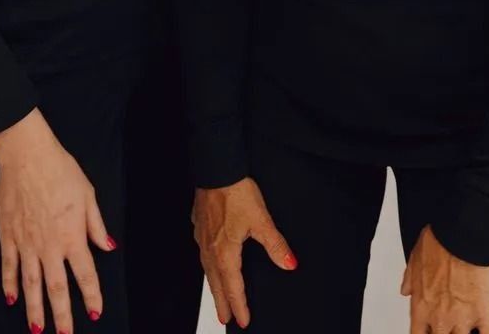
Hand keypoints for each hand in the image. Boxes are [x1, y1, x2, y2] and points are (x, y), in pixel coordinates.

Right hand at [0, 107, 114, 333]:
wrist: (27, 156)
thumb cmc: (60, 171)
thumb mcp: (89, 195)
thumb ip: (96, 225)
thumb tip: (108, 246)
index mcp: (72, 236)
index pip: (85, 275)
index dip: (91, 296)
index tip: (95, 313)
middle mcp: (49, 246)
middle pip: (56, 289)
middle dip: (62, 315)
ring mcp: (26, 243)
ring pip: (31, 285)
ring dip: (35, 309)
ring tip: (37, 330)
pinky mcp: (8, 236)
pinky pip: (9, 266)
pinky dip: (10, 284)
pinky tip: (12, 299)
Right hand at [193, 178, 296, 327]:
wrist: (216, 169)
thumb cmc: (235, 192)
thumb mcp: (261, 220)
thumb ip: (275, 245)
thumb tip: (289, 264)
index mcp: (225, 252)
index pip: (233, 288)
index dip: (239, 306)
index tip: (243, 321)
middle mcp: (210, 249)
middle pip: (216, 284)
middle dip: (222, 303)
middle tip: (225, 320)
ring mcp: (202, 238)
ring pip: (207, 270)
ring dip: (214, 287)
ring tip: (217, 297)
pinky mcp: (199, 226)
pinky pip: (203, 254)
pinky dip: (208, 266)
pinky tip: (211, 263)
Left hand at [400, 225, 488, 333]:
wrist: (462, 238)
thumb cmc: (438, 244)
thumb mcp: (414, 259)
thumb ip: (409, 280)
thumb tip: (406, 290)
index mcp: (421, 306)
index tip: (429, 330)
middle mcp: (440, 317)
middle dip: (444, 333)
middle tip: (448, 324)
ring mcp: (462, 318)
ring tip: (467, 326)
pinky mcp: (484, 314)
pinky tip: (487, 331)